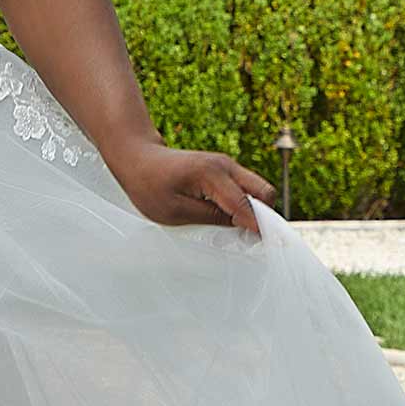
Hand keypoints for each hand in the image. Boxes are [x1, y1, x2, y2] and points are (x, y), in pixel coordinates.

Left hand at [109, 139, 277, 235]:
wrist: (139, 158)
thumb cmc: (150, 186)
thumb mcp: (175, 212)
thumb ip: (212, 219)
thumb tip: (242, 228)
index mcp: (212, 175)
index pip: (246, 205)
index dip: (258, 228)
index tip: (265, 247)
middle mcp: (225, 165)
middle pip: (265, 192)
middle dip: (264, 216)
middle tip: (250, 238)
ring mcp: (227, 165)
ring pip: (259, 190)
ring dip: (255, 211)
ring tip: (238, 230)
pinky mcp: (225, 169)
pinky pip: (247, 188)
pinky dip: (246, 204)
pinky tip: (230, 219)